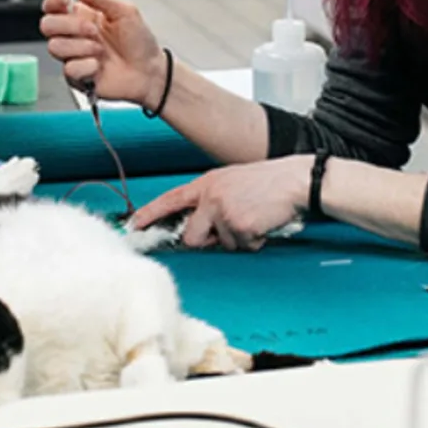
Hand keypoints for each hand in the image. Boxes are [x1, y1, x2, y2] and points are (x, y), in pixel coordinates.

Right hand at [40, 0, 165, 104]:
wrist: (150, 71)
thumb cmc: (140, 41)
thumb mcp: (122, 10)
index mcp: (82, 16)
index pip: (52, 5)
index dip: (52, 1)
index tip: (65, 1)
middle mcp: (74, 35)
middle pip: (47, 25)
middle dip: (71, 26)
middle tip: (93, 31)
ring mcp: (74, 56)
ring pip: (55, 47)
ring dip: (81, 47)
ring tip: (100, 50)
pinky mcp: (76, 76)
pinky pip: (68, 69)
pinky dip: (87, 66)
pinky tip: (99, 66)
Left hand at [131, 157, 309, 250]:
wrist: (295, 180)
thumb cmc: (267, 183)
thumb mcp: (232, 182)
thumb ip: (211, 201)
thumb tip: (200, 231)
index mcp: (206, 184)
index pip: (170, 200)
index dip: (149, 214)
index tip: (133, 226)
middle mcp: (210, 197)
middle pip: (192, 237)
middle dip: (208, 241)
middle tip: (232, 228)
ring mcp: (224, 212)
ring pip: (220, 244)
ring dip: (237, 239)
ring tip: (253, 219)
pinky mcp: (240, 226)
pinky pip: (242, 246)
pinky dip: (254, 241)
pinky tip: (263, 223)